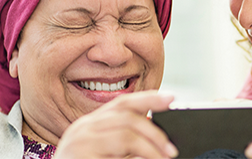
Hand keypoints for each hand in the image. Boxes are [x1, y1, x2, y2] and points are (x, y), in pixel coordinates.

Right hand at [54, 91, 177, 158]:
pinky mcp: (81, 157)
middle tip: (171, 151)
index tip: (172, 98)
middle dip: (155, 133)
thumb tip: (157, 138)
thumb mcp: (107, 154)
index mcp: (90, 125)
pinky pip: (116, 154)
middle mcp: (83, 129)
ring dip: (150, 149)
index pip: (122, 103)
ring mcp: (80, 143)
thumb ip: (125, 143)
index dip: (149, 98)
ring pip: (125, 135)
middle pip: (128, 118)